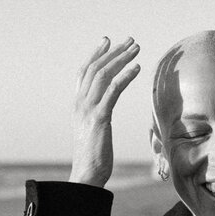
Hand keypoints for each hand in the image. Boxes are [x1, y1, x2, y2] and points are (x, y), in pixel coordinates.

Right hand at [69, 36, 140, 186]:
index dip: (96, 55)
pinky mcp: (100, 118)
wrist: (86, 175)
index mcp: (78, 105)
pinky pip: (113, 91)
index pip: (84, 72)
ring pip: (103, 75)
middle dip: (114, 51)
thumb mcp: (93, 131)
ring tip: (136, 49)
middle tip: (130, 40)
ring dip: (121, 59)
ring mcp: (88, 110)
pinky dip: (125, 77)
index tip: (108, 41)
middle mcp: (80, 103)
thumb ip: (96, 116)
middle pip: (95, 68)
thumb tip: (104, 110)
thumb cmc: (93, 157)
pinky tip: (136, 69)